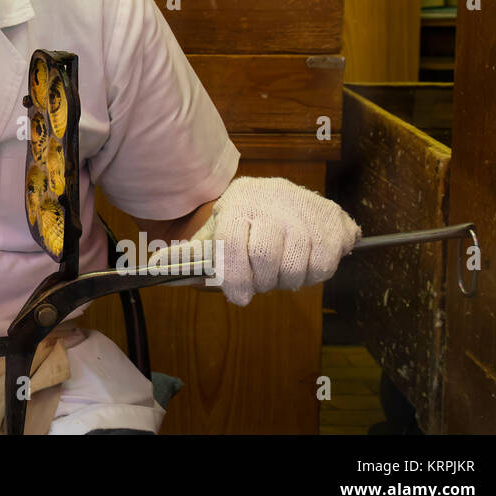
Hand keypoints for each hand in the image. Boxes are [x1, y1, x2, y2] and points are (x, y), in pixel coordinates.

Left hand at [206, 176, 361, 305]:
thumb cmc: (243, 222)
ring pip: (295, 266)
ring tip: (281, 271)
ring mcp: (304, 206)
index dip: (234, 277)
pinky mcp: (331, 217)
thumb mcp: (216, 230)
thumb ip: (195, 254)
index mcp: (238, 201)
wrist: (282, 197)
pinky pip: (322, 266)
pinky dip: (311, 276)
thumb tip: (164, 269)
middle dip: (262, 281)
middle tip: (263, 282)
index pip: (231, 242)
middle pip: (265, 256)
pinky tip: (303, 263)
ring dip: (287, 281)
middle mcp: (271, 198)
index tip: (238, 298)